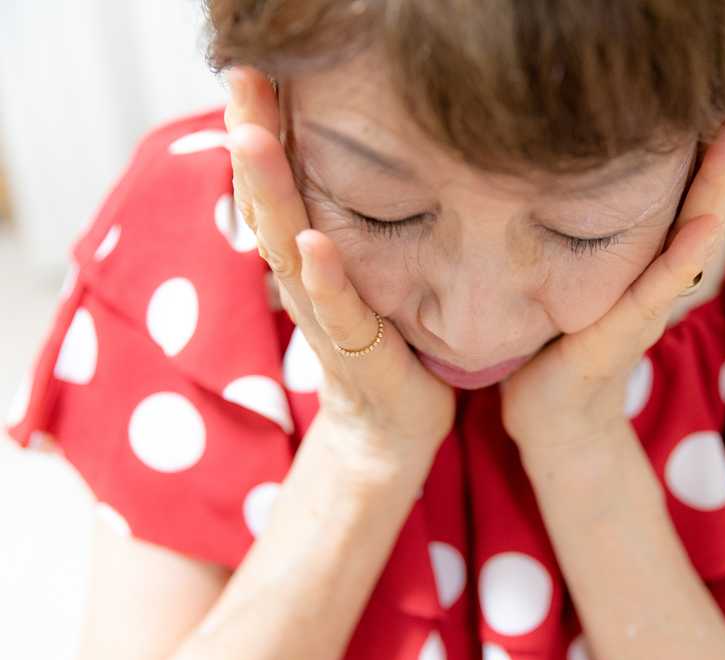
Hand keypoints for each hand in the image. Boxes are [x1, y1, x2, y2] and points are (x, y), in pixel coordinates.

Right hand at [224, 67, 454, 470]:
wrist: (392, 429)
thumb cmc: (384, 343)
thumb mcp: (364, 273)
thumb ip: (355, 224)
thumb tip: (370, 160)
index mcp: (308, 256)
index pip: (277, 184)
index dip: (261, 129)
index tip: (250, 72)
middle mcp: (305, 280)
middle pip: (268, 202)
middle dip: (252, 140)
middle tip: (239, 78)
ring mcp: (325, 318)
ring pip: (288, 248)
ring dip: (272, 194)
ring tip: (253, 138)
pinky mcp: (357, 354)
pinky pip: (338, 313)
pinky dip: (326, 279)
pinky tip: (316, 243)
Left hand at [499, 110, 724, 452]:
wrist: (549, 420)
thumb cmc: (555, 347)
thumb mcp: (574, 283)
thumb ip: (585, 244)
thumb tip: (567, 192)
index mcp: (644, 265)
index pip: (683, 201)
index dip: (708, 159)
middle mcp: (655, 281)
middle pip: (702, 212)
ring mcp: (645, 307)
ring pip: (693, 239)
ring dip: (722, 192)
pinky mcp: (623, 334)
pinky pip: (658, 289)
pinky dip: (684, 256)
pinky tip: (703, 225)